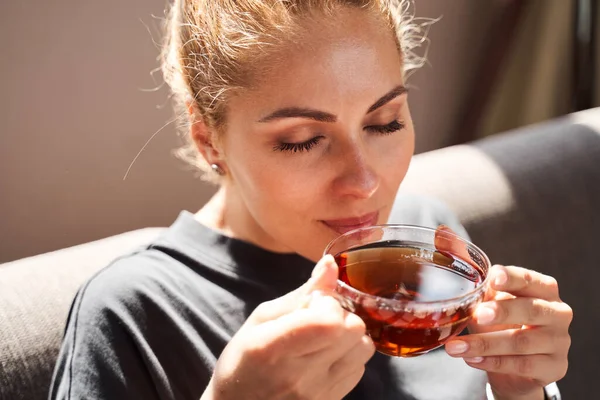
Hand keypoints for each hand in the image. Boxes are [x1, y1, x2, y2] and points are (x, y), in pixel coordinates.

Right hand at [203, 255, 374, 399]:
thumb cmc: (244, 360)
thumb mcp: (262, 319)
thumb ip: (302, 293)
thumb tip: (331, 264)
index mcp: (273, 348)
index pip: (329, 321)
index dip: (329, 303)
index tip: (314, 303)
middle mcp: (299, 375)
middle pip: (353, 330)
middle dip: (342, 315)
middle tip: (321, 318)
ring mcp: (319, 394)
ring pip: (364, 348)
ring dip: (349, 336)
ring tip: (326, 338)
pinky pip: (360, 369)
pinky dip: (349, 357)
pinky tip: (327, 357)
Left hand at [445, 265, 572, 399]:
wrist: (516, 366)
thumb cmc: (504, 324)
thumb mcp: (493, 305)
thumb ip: (485, 295)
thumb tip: (466, 289)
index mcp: (544, 289)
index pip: (528, 280)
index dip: (511, 278)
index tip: (493, 279)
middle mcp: (557, 313)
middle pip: (530, 310)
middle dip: (502, 312)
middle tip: (478, 315)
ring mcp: (559, 342)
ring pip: (521, 342)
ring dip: (485, 344)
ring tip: (456, 346)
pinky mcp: (555, 367)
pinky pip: (522, 365)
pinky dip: (493, 362)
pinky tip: (472, 359)